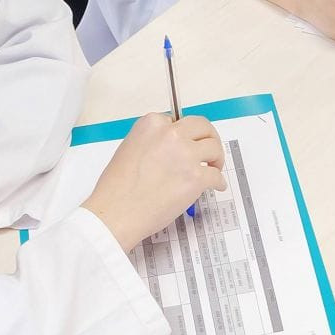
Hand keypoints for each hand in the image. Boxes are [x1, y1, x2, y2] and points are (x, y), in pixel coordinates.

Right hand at [83, 114, 224, 247]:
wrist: (116, 212)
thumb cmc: (116, 188)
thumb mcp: (129, 148)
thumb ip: (152, 141)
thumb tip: (172, 148)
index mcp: (151, 124)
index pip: (178, 122)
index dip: (184, 135)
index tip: (187, 144)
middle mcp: (171, 134)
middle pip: (203, 127)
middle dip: (209, 138)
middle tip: (210, 151)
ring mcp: (185, 155)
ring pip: (214, 148)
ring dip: (216, 158)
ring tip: (213, 168)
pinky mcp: (195, 177)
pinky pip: (216, 175)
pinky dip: (218, 181)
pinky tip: (215, 186)